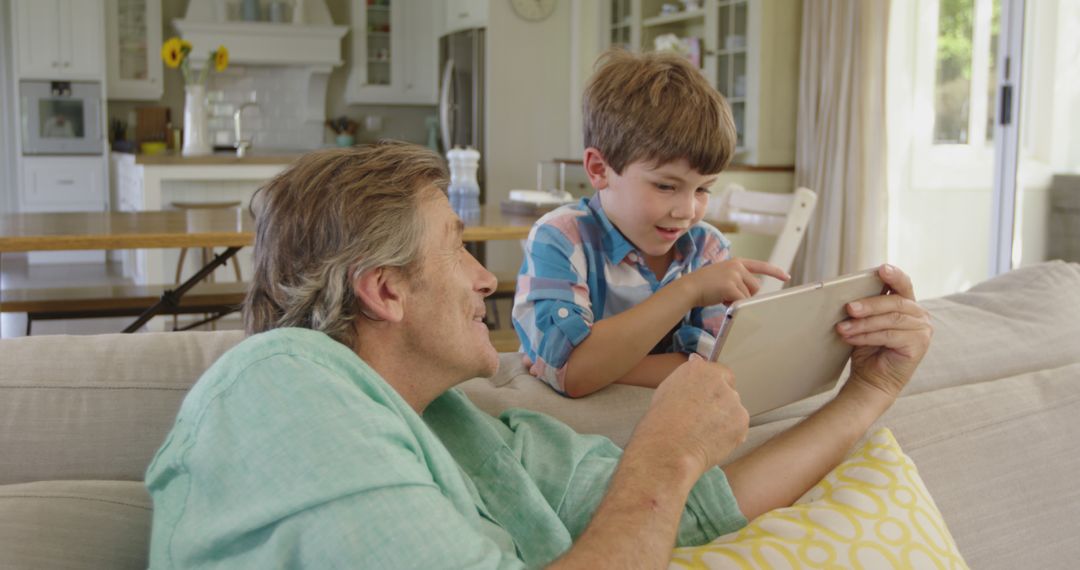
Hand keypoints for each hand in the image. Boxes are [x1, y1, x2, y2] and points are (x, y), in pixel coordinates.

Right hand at [632, 355, 748, 473]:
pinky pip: (739, 427)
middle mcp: (718, 381)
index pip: (719, 373)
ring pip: (734, 410)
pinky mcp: (741, 420)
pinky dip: (730, 435)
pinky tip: (712, 442)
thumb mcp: (667, 389)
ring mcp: (732, 400)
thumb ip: (687, 376)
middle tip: (703, 420)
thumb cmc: (661, 422)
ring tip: (704, 434)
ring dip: (725, 420)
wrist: (669, 448)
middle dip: (720, 405)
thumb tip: (696, 361)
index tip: (708, 400)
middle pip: (728, 391)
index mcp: (698, 369)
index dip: (714, 389)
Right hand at [686, 258, 789, 306]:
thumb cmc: (705, 285)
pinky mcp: (731, 286)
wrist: (689, 288)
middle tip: (727, 295)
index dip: (775, 272)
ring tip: (721, 296)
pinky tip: (720, 301)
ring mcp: (734, 275)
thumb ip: (739, 279)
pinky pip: (741, 301)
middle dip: (745, 295)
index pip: (761, 266)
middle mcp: (737, 266)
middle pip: (756, 287)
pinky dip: (732, 305)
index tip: (787, 276)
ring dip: (737, 300)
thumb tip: (755, 287)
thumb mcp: (724, 276)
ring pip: (748, 295)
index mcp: (737, 262)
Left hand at [836, 264, 932, 404]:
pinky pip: (889, 335)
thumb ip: (866, 306)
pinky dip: (867, 336)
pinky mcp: (920, 345)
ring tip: (842, 328)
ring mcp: (923, 330)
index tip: (881, 269)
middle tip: (848, 308)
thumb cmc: (867, 349)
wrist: (872, 379)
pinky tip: (851, 338)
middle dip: (869, 304)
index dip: (894, 275)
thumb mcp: (865, 322)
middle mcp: (920, 315)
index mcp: (908, 305)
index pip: (903, 285)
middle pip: (894, 302)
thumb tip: (850, 293)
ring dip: (863, 323)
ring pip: (890, 319)